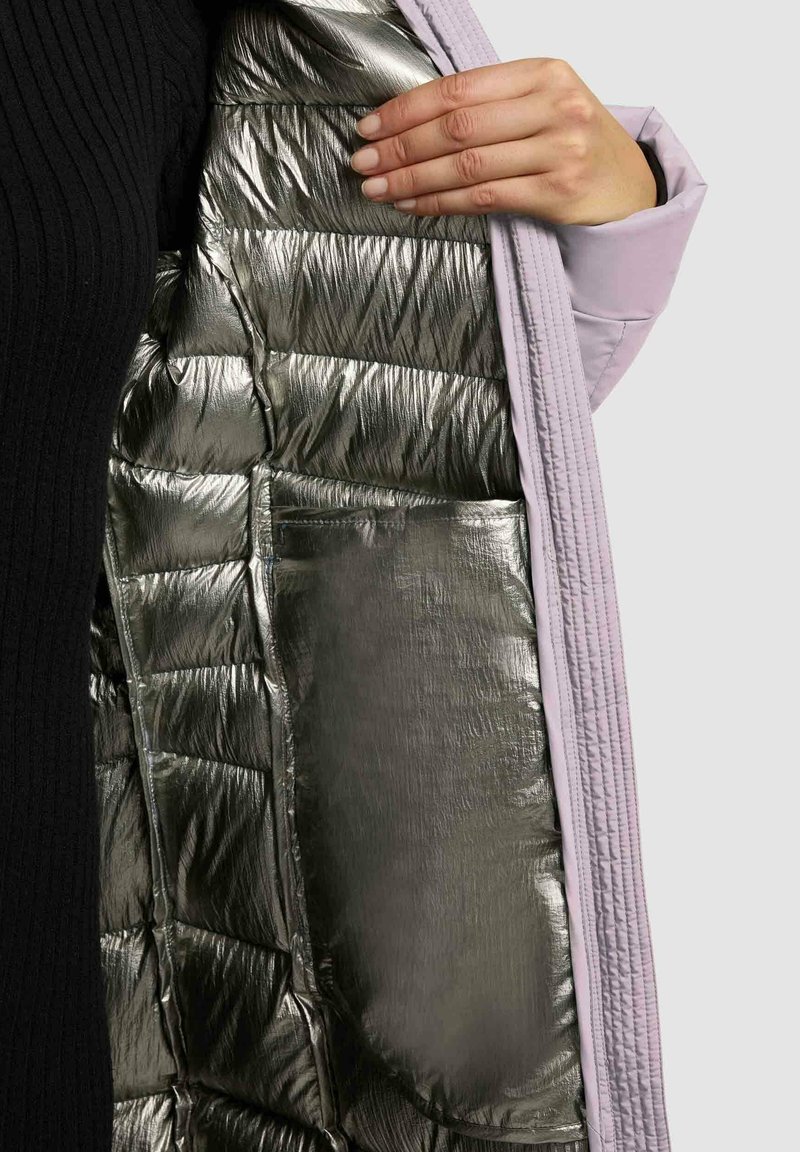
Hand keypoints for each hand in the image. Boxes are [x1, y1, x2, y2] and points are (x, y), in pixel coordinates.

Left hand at [350, 58, 656, 224]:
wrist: (629, 186)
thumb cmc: (576, 143)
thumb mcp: (542, 104)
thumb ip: (491, 104)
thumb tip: (413, 121)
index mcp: (543, 72)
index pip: (459, 89)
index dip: (407, 109)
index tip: (371, 126)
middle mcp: (554, 106)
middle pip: (458, 127)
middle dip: (400, 146)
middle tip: (362, 161)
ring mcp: (559, 150)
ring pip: (466, 165)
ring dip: (412, 179)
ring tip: (376, 188)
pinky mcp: (558, 191)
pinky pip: (484, 198)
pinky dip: (441, 203)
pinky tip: (413, 205)